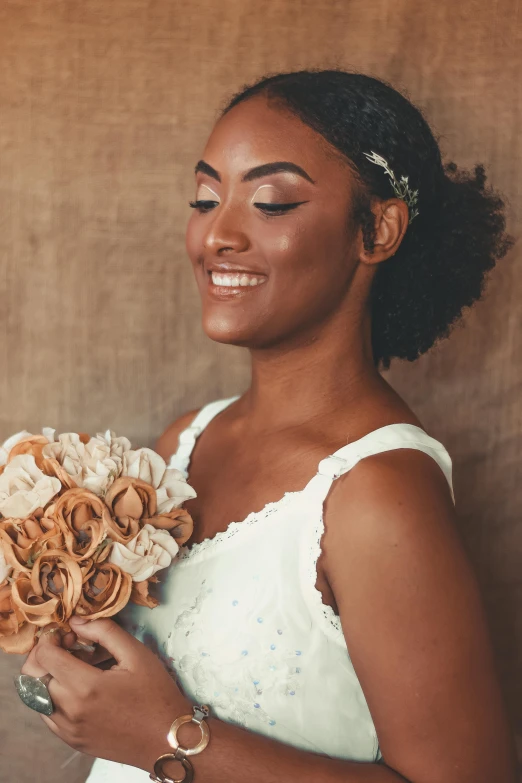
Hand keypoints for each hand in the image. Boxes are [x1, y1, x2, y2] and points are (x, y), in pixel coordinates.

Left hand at [21, 617, 190, 770]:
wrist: (166, 738)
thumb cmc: (156, 694)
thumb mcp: (136, 653)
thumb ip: (104, 631)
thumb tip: (77, 621)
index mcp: (86, 687)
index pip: (44, 656)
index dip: (51, 638)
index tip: (68, 634)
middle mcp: (70, 710)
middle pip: (32, 676)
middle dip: (44, 654)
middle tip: (67, 647)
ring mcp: (68, 729)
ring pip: (35, 696)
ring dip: (47, 676)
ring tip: (74, 668)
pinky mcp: (71, 740)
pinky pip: (47, 714)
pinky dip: (52, 696)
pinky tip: (77, 688)